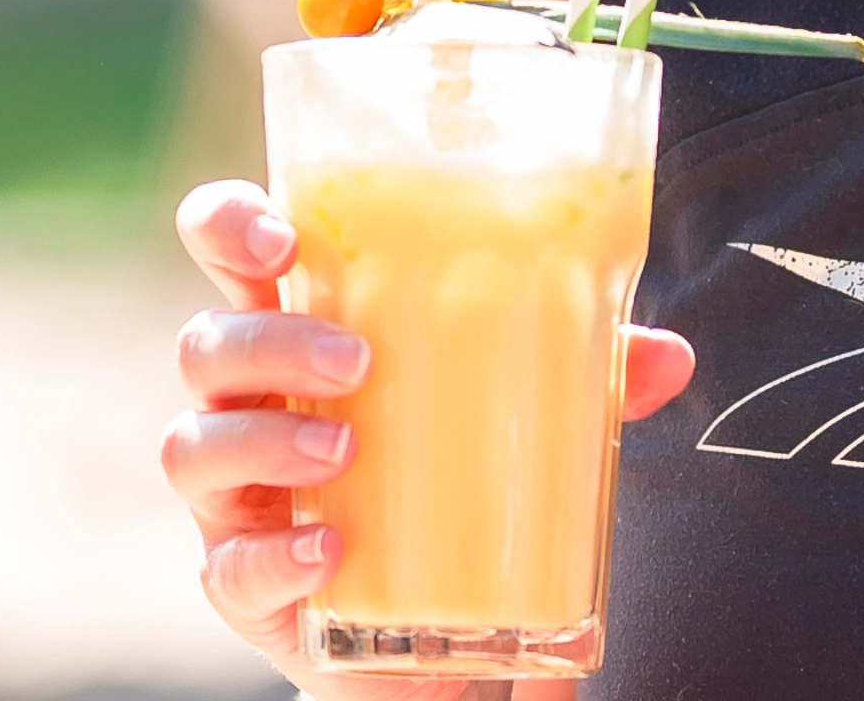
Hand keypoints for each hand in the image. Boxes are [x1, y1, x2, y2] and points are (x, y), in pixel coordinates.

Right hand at [162, 178, 695, 697]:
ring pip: (193, 448)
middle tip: (356, 355)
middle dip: (270, 339)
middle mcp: (249, 409)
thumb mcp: (515, 423)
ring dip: (269, 438)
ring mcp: (236, 501)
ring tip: (348, 445)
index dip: (230, 225)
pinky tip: (331, 551)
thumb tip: (670, 355)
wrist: (425, 637)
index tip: (283, 233)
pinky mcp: (243, 589)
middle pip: (206, 347)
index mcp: (300, 337)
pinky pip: (229, 570)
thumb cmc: (449, 489)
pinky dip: (276, 557)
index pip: (229, 255)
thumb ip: (581, 385)